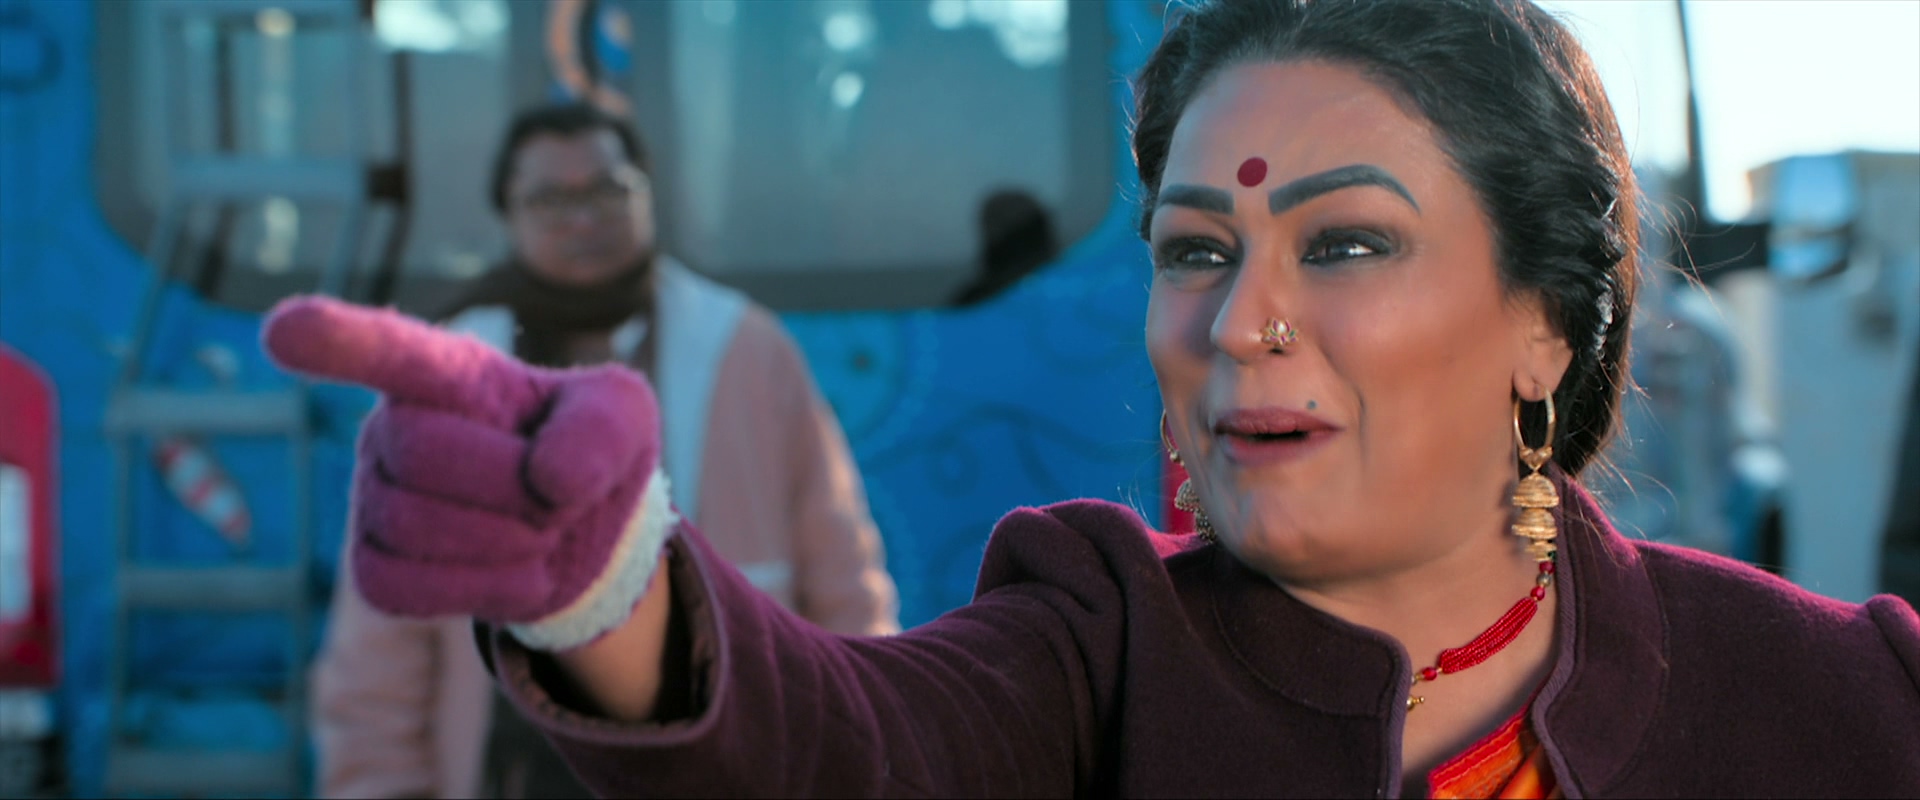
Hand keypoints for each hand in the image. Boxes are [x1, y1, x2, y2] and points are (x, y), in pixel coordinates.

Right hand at [262, 296, 664, 634]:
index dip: (337, 340)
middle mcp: (393, 426)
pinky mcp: (373, 566)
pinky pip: (402, 588)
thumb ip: (600, 430)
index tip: (283, 330)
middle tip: (558, 496)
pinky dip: (480, 591)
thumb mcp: (622, 417)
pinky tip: (518, 573)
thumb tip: (548, 481)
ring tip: (542, 533)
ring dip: (508, 543)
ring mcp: (373, 497)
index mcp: (448, 373)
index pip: (387, 349)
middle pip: (423, 453)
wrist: (581, 534)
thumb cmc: (588, 450)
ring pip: (413, 526)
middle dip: (511, 484)